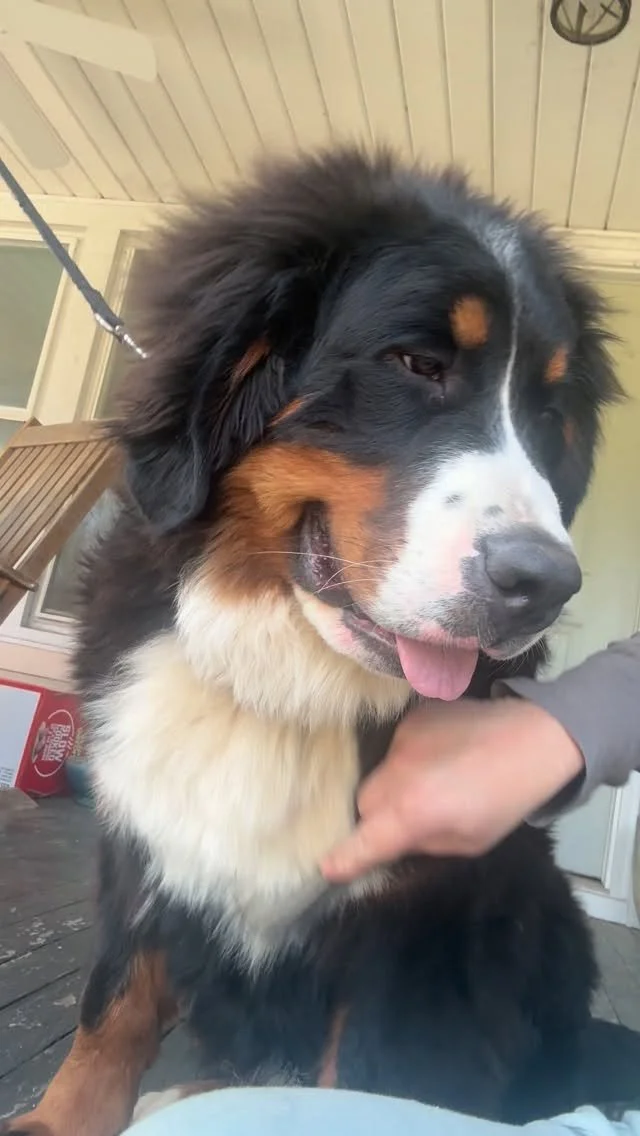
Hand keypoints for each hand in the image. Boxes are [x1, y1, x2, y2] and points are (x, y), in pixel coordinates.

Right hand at [322, 697, 584, 881]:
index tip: (328, 868)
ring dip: (394, 785)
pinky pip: (396, 748)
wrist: (533, 738)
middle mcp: (398, 775)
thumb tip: (393, 842)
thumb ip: (421, 844)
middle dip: (377, 817)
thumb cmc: (505, 802)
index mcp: (414, 813)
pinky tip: (441, 755)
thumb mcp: (467, 843)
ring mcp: (401, 741)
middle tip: (410, 819)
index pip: (364, 842)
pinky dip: (410, 758)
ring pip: (377, 774)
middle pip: (363, 804)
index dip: (344, 858)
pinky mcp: (411, 718)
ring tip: (433, 783)